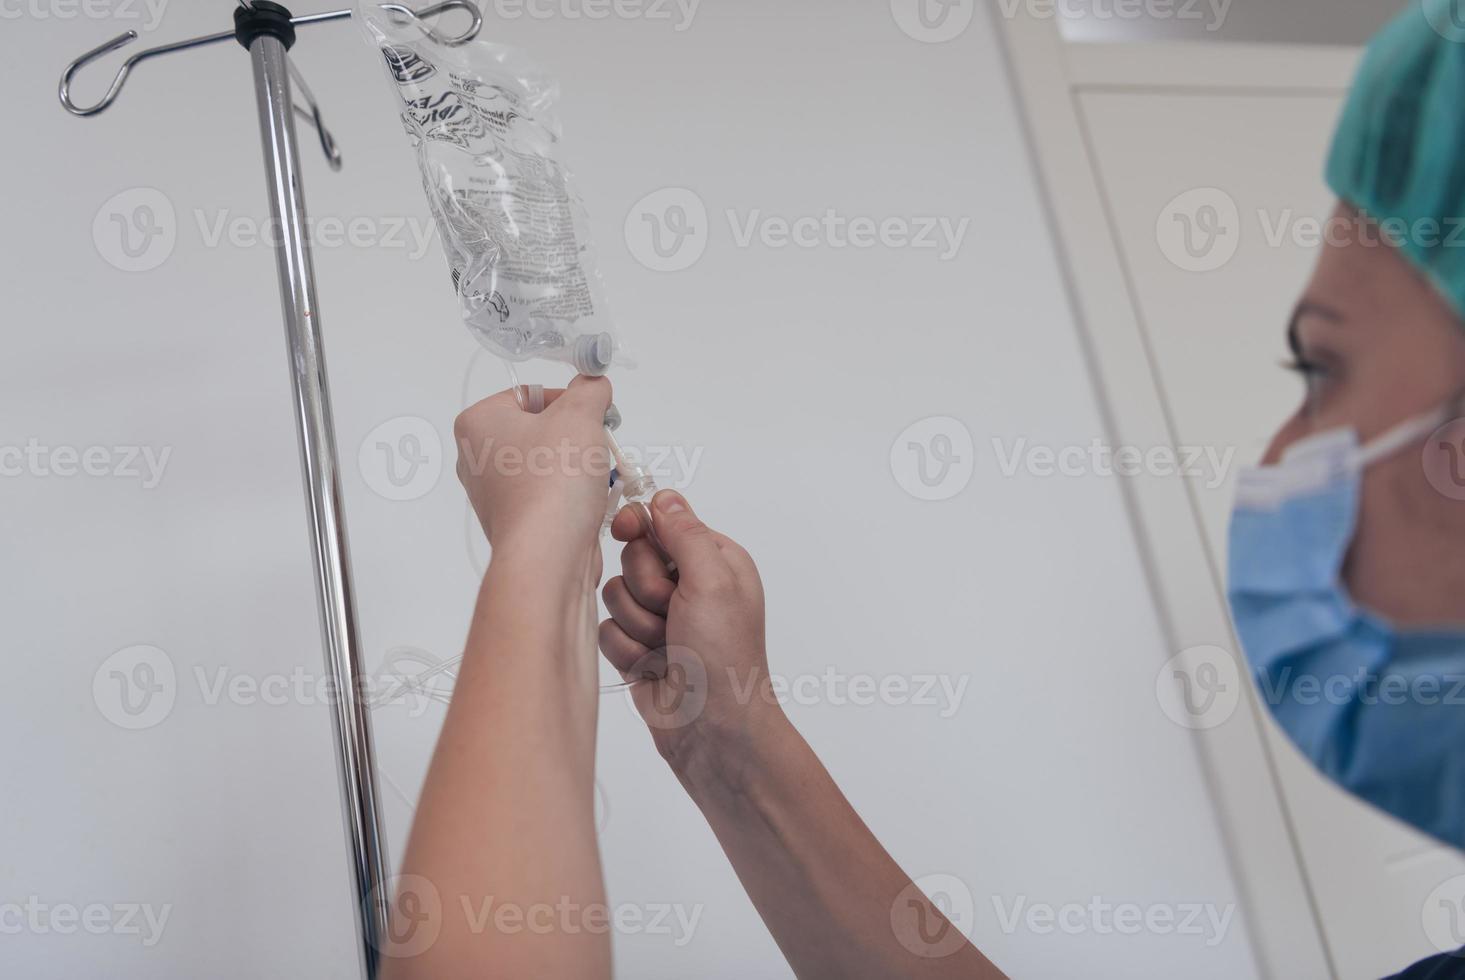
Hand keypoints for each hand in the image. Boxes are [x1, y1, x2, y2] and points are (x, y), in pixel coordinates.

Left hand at [454, 376, 613, 555]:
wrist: (547, 557)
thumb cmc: (553, 480)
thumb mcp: (580, 415)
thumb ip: (589, 389)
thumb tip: (593, 384)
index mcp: (477, 423)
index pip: (531, 394)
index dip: (569, 401)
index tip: (594, 414)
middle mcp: (476, 459)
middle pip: (540, 430)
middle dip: (576, 437)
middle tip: (598, 446)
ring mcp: (493, 495)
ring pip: (548, 464)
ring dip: (579, 467)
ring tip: (598, 478)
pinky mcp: (514, 524)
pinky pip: (549, 496)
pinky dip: (572, 497)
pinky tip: (590, 505)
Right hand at [598, 490, 781, 771]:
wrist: (712, 730)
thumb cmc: (724, 656)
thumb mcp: (713, 581)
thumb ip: (685, 533)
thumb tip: (664, 496)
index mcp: (713, 560)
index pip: (661, 521)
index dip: (639, 527)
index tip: (624, 531)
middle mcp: (687, 585)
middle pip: (631, 558)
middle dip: (645, 589)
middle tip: (673, 614)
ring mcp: (660, 618)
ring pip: (614, 595)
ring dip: (636, 624)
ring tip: (666, 647)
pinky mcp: (637, 648)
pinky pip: (606, 631)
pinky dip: (626, 651)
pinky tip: (653, 668)